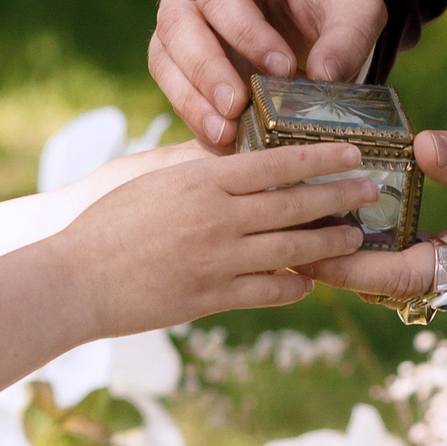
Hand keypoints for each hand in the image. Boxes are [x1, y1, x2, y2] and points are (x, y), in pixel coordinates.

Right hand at [58, 143, 382, 338]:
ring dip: (329, 243)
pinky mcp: (211, 298)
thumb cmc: (106, 222)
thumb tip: (232, 147)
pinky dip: (294, 285)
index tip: (352, 151)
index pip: (274, 162)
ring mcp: (217, 260)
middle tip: (371, 190)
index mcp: (202, 180)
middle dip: (339, 196)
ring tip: (355, 237)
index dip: (319, 156)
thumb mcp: (150, 178)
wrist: (75, 279)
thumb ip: (194, 163)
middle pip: (294, 203)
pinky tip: (310, 282)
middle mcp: (217, 217)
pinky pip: (268, 291)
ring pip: (291, 248)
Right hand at [148, 0, 385, 150]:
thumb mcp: (357, 8)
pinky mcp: (176, 58)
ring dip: (191, 97)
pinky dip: (193, 114)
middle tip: (236, 107)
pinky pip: (171, 85)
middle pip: (179, 21)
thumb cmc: (328, 1)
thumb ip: (349, 36)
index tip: (281, 68)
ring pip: (164, 55)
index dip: (246, 30)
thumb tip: (325, 76)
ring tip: (225, 133)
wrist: (312, 14)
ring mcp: (178, 18)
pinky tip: (221, 141)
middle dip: (205, 68)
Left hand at [305, 129, 446, 313]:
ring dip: (360, 261)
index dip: (344, 265)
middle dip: (338, 263)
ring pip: (406, 284)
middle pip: (390, 286)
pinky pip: (427, 275)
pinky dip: (389, 256)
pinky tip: (363, 224)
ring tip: (310, 224)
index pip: (397, 275)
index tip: (297, 247)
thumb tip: (418, 148)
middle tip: (283, 230)